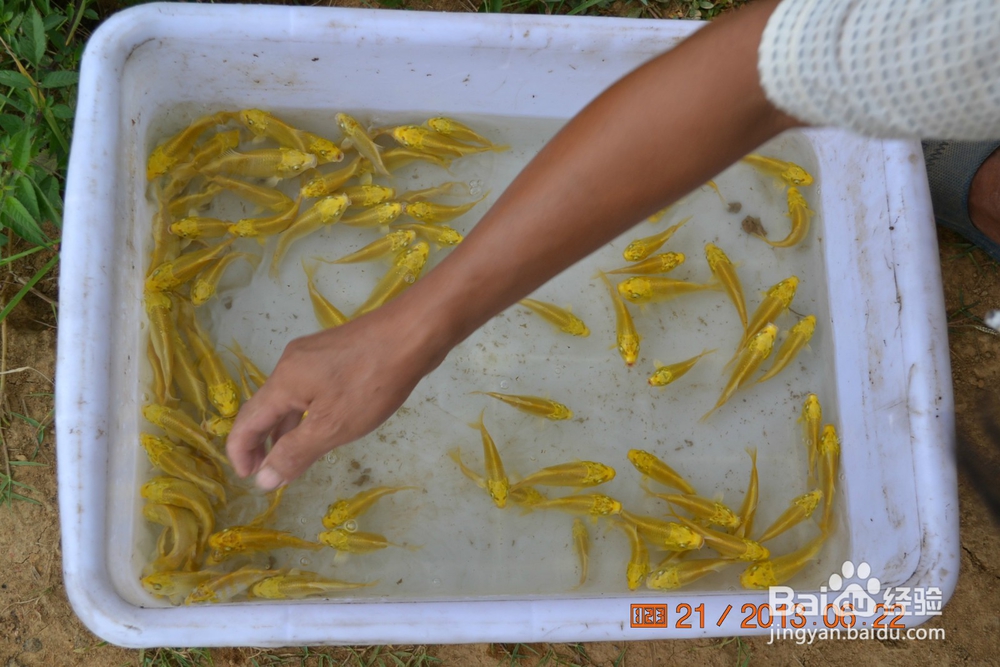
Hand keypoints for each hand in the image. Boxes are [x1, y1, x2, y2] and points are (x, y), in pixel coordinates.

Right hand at [226, 302, 443, 489]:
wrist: (412, 332)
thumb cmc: (371, 382)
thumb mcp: (332, 426)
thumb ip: (296, 453)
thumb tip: (263, 479)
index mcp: (283, 381)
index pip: (247, 421)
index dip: (242, 452)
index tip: (248, 478)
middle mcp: (292, 364)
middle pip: (265, 407)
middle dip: (262, 441)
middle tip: (268, 472)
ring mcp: (315, 354)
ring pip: (290, 398)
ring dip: (286, 428)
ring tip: (292, 456)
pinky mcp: (336, 352)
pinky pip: (309, 388)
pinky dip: (306, 412)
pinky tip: (321, 424)